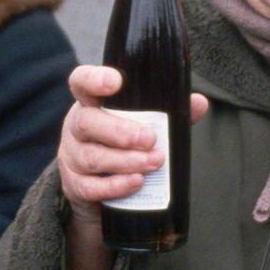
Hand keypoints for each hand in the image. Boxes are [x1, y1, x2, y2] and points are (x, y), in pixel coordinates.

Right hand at [56, 65, 208, 227]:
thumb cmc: (123, 147)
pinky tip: (136, 182)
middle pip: (87, 122)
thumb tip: (198, 103)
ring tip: (154, 162)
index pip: (82, 82)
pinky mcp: (74, 186)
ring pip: (92, 157)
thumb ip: (168, 114)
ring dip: (126, 161)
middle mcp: (76, 127)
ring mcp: (71, 157)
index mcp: (91, 104)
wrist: (99, 191)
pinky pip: (90, 187)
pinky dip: (115, 186)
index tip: (116, 82)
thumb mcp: (142, 126)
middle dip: (120, 131)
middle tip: (150, 140)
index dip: (94, 79)